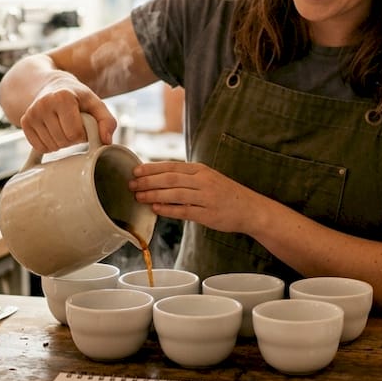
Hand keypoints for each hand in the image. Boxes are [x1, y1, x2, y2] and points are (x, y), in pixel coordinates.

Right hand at [18, 75, 116, 152]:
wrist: (52, 86)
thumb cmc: (77, 97)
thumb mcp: (95, 104)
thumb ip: (107, 121)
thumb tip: (106, 141)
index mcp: (62, 97)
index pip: (75, 133)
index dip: (83, 134)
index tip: (83, 124)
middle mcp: (43, 104)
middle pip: (63, 141)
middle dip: (73, 139)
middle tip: (74, 125)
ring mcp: (31, 113)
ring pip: (51, 146)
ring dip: (61, 142)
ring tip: (64, 126)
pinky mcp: (24, 122)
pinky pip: (39, 147)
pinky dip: (49, 145)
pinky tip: (53, 131)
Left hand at [129, 161, 267, 234]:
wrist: (250, 208)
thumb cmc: (225, 194)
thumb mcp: (208, 178)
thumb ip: (187, 177)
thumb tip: (159, 178)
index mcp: (200, 170)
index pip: (171, 166)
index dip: (152, 168)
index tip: (135, 170)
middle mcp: (203, 181)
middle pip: (170, 179)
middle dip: (148, 181)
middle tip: (131, 184)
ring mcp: (206, 197)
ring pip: (174, 194)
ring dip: (154, 195)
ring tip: (138, 196)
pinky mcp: (207, 214)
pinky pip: (184, 211)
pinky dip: (168, 210)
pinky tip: (155, 209)